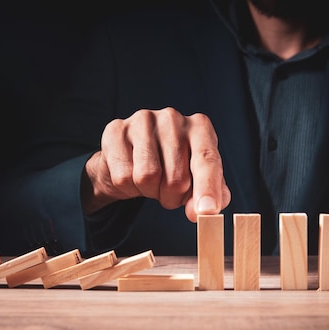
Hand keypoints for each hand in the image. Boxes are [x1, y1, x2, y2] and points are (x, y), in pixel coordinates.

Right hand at [82, 107, 230, 221]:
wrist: (130, 157)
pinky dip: (128, 187)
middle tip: (169, 192)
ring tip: (151, 182)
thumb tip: (204, 211)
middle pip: (176, 178)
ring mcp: (142, 121)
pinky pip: (123, 176)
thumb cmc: (171, 167)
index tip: (207, 211)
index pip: (207, 160)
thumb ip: (212, 195)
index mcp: (200, 127)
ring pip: (147, 177)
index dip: (208, 188)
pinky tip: (132, 175)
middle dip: (173, 197)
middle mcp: (172, 118)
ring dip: (150, 192)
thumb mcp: (198, 179)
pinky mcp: (116, 130)